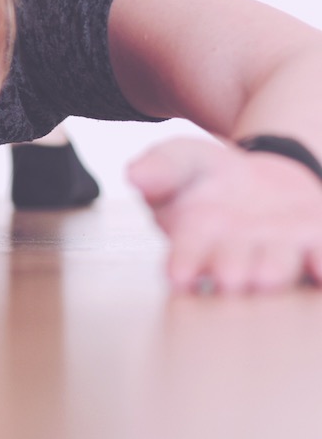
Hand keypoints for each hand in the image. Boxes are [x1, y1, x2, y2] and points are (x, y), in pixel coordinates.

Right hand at [128, 137, 321, 293]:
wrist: (263, 179)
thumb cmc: (208, 178)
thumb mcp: (180, 161)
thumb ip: (160, 167)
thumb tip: (135, 174)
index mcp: (197, 238)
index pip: (186, 254)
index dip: (184, 264)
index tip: (178, 276)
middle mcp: (238, 254)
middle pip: (234, 266)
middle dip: (233, 270)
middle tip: (232, 277)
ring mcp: (280, 251)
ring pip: (279, 265)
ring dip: (275, 269)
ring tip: (268, 275)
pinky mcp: (316, 243)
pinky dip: (321, 265)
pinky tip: (321, 269)